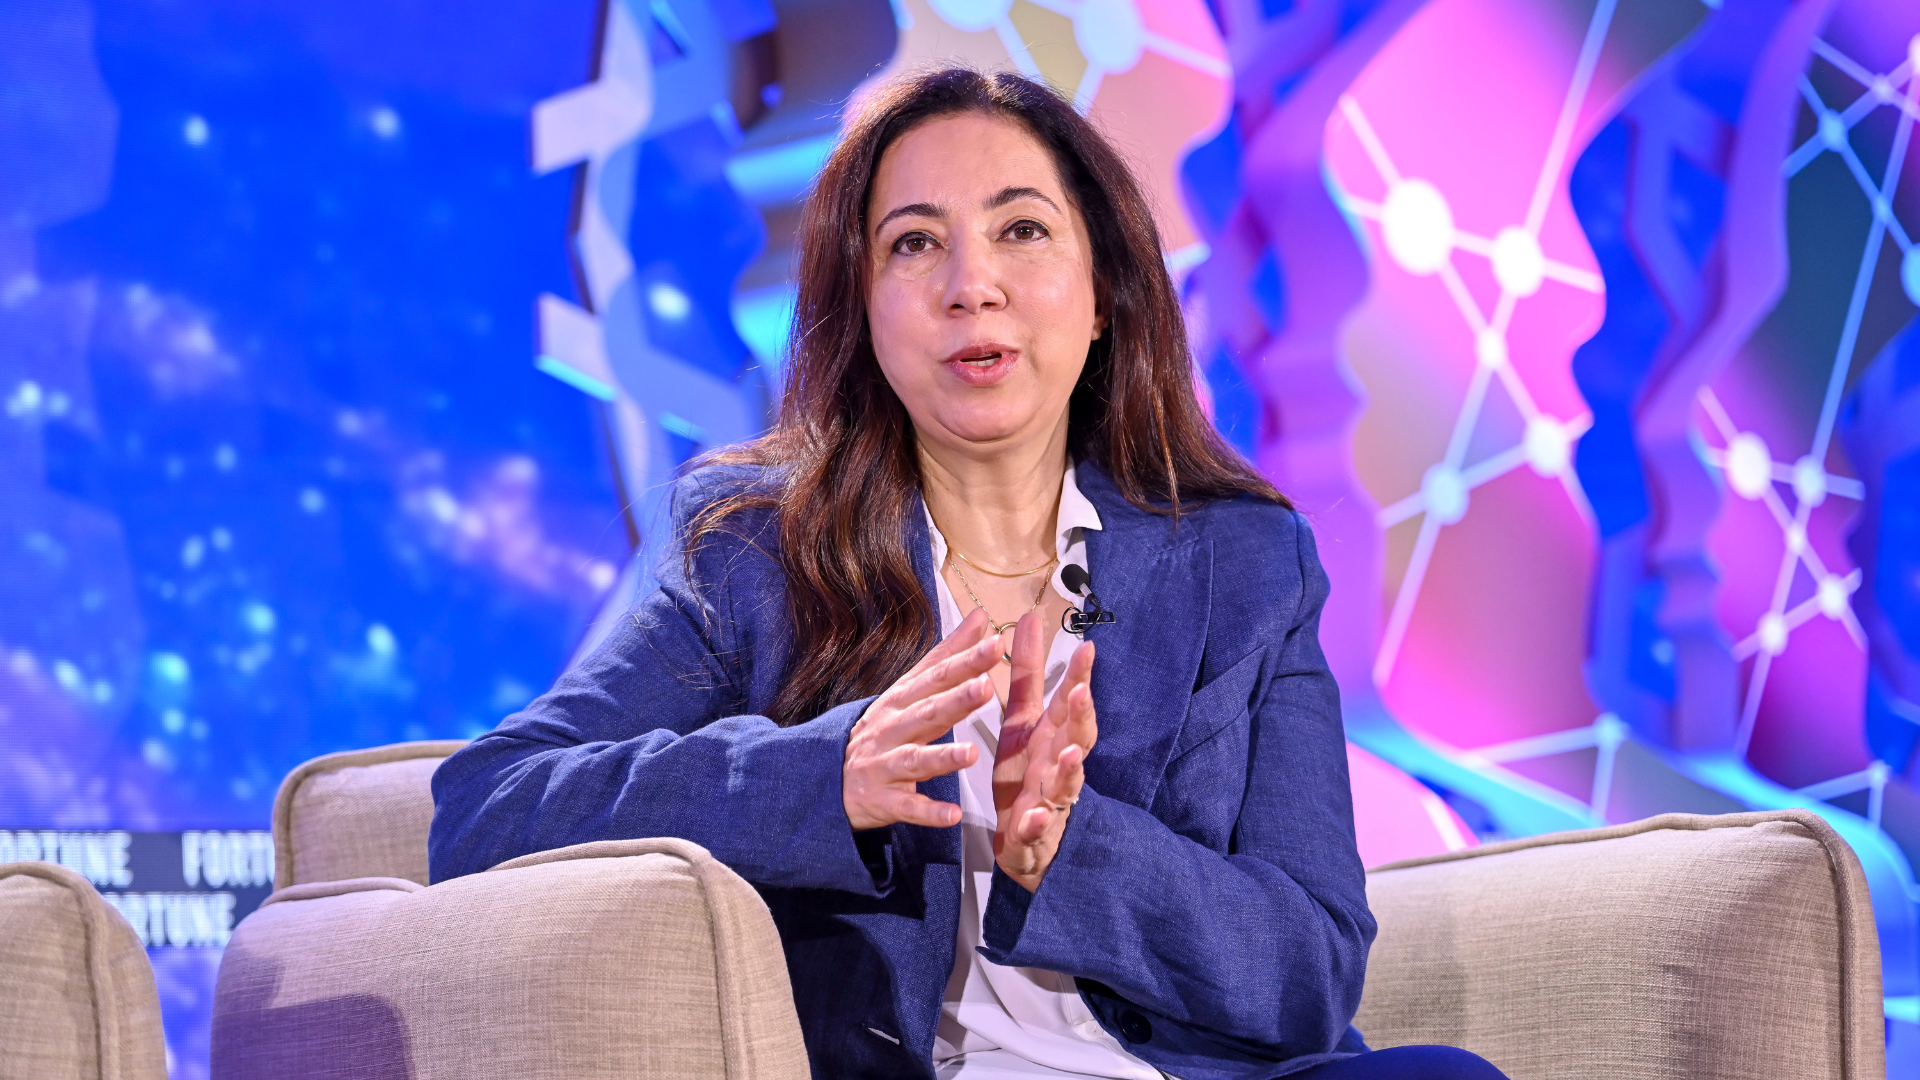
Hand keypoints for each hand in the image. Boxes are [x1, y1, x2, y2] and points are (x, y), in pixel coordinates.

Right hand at [843, 608, 998, 830]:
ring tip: (971, 754)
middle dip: (955, 701)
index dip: (966, 661)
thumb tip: (982, 617)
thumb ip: (948, 654)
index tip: (996, 645)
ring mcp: (885, 765)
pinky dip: (928, 812)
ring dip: (942, 757)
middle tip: (986, 687)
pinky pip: (907, 807)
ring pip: (915, 759)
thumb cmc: (882, 730)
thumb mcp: (910, 689)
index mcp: (903, 699)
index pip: (937, 676)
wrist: (827, 777)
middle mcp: (893, 728)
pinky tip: (953, 816)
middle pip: (927, 712)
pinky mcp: (882, 800)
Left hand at [992, 613, 1096, 890]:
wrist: (1023, 839)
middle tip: (1082, 693)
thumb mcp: (1021, 719)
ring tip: (1069, 754)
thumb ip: (1027, 673)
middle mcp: (1058, 764)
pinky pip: (1038, 829)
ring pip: (1066, 783)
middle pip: (1077, 738)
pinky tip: (1034, 816)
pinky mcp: (1035, 832)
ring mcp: (1051, 799)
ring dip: (1069, 769)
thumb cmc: (1026, 773)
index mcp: (1052, 736)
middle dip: (1081, 717)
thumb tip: (1030, 618)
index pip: (1071, 702)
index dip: (1080, 676)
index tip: (1086, 648)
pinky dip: (1037, 824)